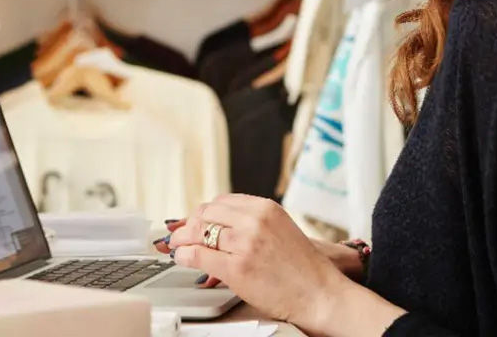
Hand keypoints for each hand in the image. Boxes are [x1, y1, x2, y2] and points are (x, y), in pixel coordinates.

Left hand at [158, 222, 364, 285]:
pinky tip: (182, 257)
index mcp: (265, 208)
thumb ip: (251, 223)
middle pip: (206, 213)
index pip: (221, 202)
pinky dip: (185, 255)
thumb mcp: (278, 230)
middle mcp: (254, 221)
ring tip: (177, 246)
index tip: (194, 221)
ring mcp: (245, 243)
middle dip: (189, 224)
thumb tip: (216, 224)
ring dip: (182, 239)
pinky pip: (199, 255)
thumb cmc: (301, 268)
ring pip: (199, 232)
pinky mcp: (237, 267)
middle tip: (180, 235)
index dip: (203, 213)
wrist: (319, 294)